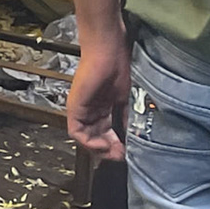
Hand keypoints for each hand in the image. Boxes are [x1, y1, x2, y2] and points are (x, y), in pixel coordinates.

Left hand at [66, 38, 130, 161]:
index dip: (116, 146)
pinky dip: (88, 142)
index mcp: (102, 108)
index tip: (128, 152)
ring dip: (100, 149)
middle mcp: (89, 110)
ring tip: (114, 152)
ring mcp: (80, 108)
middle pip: (95, 138)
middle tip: (122, 156)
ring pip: (85, 138)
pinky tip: (102, 144)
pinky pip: (76, 131)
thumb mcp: (126, 98)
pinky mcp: (74, 106)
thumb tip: (134, 136)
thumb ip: (126, 117)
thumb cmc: (119, 67)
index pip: (105, 134)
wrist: (109, 51)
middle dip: (109, 150)